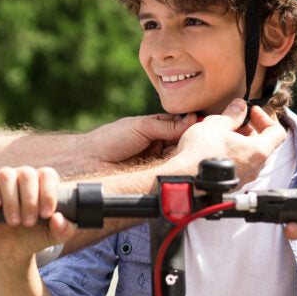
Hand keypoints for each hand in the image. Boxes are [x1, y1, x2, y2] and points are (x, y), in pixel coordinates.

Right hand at [0, 166, 75, 268]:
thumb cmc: (33, 236)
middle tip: (29, 223)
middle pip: (27, 174)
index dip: (48, 193)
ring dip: (12, 200)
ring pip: (7, 175)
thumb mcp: (54, 236)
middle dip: (29, 201)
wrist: (10, 250)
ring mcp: (3, 180)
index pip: (47, 175)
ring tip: (14, 221)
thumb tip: (58, 218)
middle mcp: (23, 177)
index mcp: (42, 183)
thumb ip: (65, 230)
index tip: (46, 214)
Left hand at [78, 113, 196, 170]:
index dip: (193, 125)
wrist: (90, 160)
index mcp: (156, 128)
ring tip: (193, 151)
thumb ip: (167, 126)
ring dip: (186, 154)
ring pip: (179, 157)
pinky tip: (183, 164)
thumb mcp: (141, 126)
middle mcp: (158, 144)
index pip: (181, 125)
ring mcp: (157, 160)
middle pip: (183, 142)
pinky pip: (171, 171)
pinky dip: (178, 167)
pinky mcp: (154, 175)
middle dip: (192, 141)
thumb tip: (192, 119)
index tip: (206, 126)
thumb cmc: (110, 139)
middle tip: (203, 140)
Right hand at [165, 100, 285, 184]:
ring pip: (250, 156)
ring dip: (240, 143)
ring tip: (221, 134)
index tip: (251, 112)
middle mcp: (255, 167)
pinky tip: (215, 149)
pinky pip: (239, 166)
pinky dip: (232, 155)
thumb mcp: (216, 124)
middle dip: (250, 130)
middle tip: (233, 121)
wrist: (184, 178)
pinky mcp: (232, 184)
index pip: (277, 132)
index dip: (265, 118)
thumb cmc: (200, 152)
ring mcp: (244, 178)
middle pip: (263, 144)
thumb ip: (232, 114)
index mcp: (258, 151)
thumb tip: (240, 106)